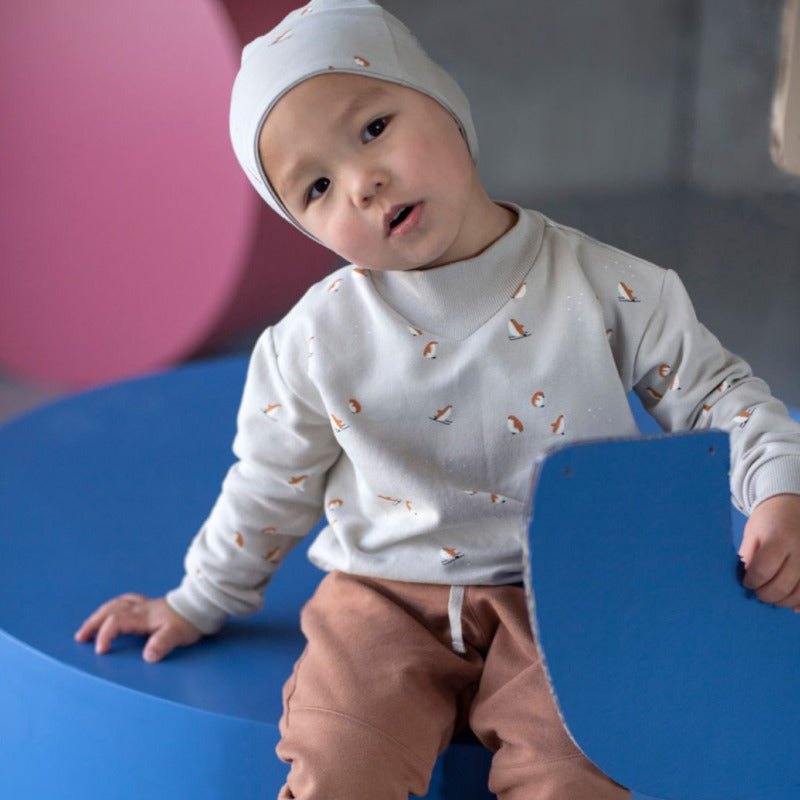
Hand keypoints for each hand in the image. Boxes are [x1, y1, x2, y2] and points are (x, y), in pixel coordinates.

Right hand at [75, 594, 201, 661]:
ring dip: (99, 615)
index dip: (105, 634)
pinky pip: (125, 602)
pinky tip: (111, 611)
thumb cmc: (188, 622)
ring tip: (87, 627)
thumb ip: (162, 644)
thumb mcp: (176, 635)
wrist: (200, 606)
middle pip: (110, 610)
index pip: (116, 621)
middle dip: (93, 623)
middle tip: (80, 637)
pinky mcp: (149, 605)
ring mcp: (144, 605)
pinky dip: (113, 607)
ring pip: (115, 604)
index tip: (100, 651)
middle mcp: (140, 608)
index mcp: (143, 616)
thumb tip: (148, 657)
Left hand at [739, 494, 799, 610]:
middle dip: (766, 594)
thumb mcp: (752, 532)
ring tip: (773, 598)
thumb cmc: (769, 519)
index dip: (752, 582)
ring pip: (799, 592)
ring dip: (784, 601)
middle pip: (782, 585)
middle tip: (759, 594)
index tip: (747, 583)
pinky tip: (793, 605)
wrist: (792, 504)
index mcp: (778, 539)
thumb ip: (748, 555)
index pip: (762, 571)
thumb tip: (746, 579)